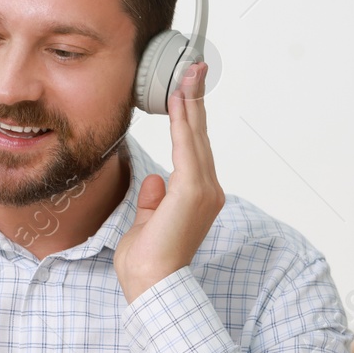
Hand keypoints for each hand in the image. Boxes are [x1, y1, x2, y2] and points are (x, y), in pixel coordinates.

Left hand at [114, 61, 223, 303]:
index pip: (192, 150)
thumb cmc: (147, 262)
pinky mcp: (193, 191)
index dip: (190, 119)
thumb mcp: (146, 224)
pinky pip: (187, 147)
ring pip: (196, 136)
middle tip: (195, 68)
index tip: (186, 92)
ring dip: (191, 102)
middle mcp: (207, 191)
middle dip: (196, 100)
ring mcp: (203, 190)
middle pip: (199, 136)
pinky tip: (178, 99)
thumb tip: (155, 182)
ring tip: (189, 73)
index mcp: (197, 198)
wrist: (152, 284)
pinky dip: (183, 122)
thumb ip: (153, 201)